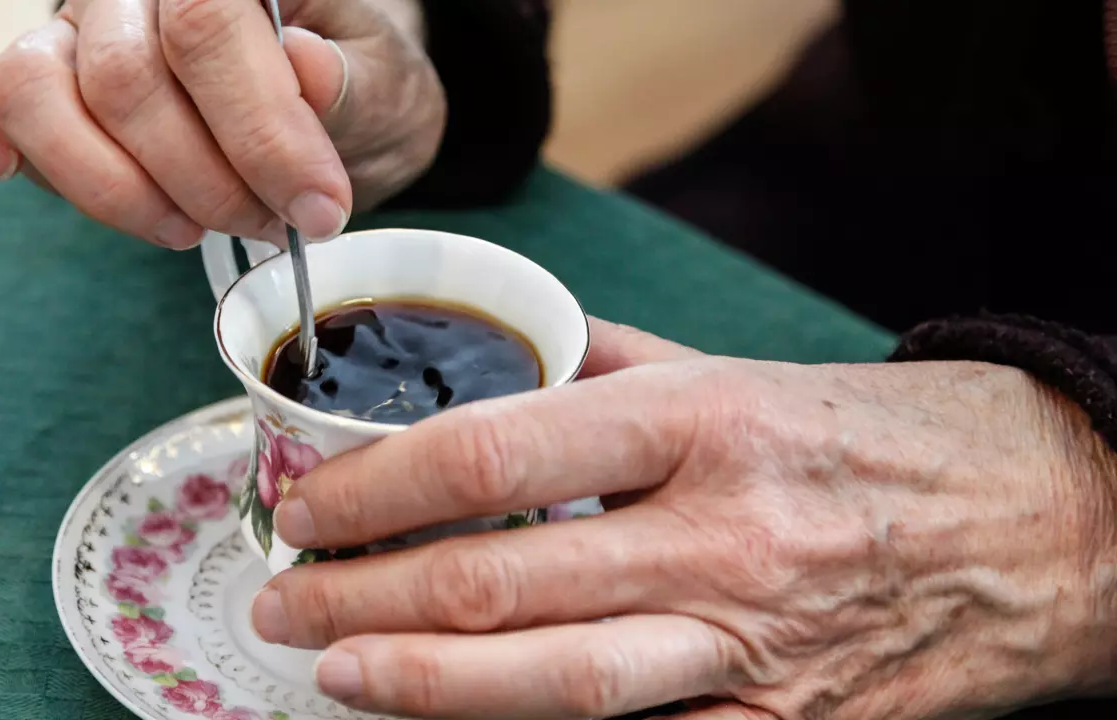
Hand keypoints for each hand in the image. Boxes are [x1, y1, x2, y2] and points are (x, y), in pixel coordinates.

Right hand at [0, 0, 443, 249]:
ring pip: (35, 94)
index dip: (259, 130)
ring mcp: (72, 33)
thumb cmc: (354, 86)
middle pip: (122, 78)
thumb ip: (351, 83)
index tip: (316, 207)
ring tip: (190, 225)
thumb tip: (302, 70)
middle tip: (272, 225)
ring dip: (117, 189)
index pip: (204, 24)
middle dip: (206, 180)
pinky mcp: (32, 92)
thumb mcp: (386, 86)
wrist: (331, 100)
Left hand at [251, 317, 1116, 719]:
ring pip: (550, 685)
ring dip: (416, 683)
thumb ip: (616, 370)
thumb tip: (505, 367)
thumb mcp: (750, 371)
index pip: (496, 452)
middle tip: (285, 601)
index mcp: (705, 423)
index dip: (376, 487)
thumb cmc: (889, 436)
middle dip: (363, 596)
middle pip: (496, 580)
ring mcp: (752, 652)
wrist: (1048, 526)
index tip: (308, 505)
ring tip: (332, 671)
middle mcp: (721, 538)